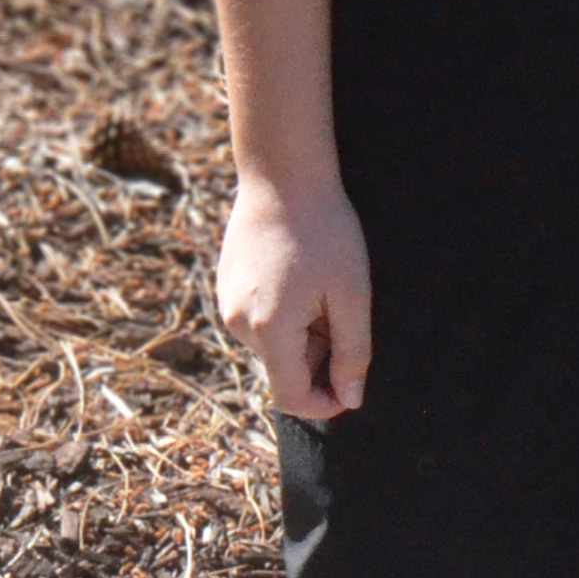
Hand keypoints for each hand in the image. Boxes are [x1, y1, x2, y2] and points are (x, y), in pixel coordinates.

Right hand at [216, 170, 371, 420]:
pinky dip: (282, 314)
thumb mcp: (352, 293)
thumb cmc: (325, 230)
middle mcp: (239, 323)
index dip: (325, 403)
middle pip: (284, 369)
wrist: (283, 173)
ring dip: (301, 333)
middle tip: (338, 308)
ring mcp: (227, 303)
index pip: (293, 398)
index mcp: (270, 329)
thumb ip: (352, 353)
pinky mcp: (225, 286)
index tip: (351, 386)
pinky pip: (258, 320)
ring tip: (317, 286)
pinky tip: (297, 274)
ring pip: (272, 345)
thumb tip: (351, 400)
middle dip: (317, 355)